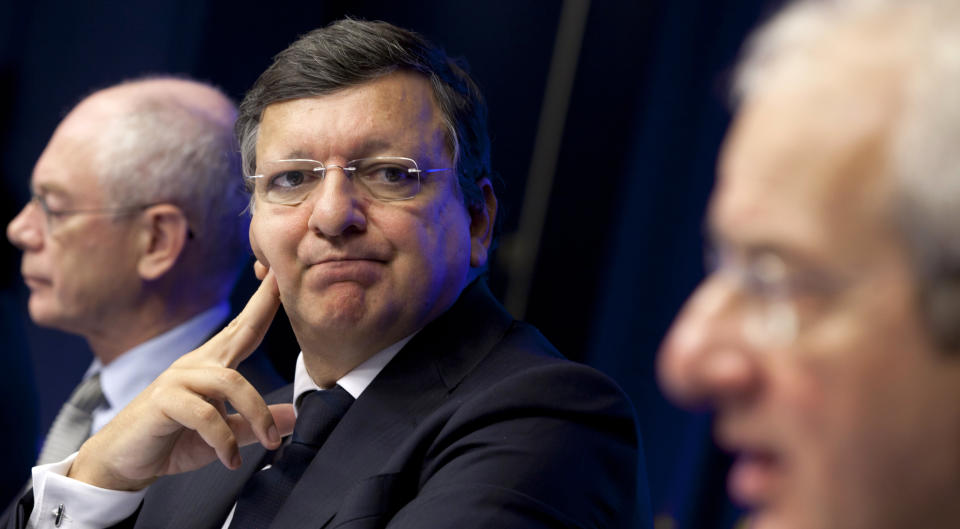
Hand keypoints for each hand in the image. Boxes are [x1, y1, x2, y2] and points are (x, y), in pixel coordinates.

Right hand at [68, 268, 296, 490]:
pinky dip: (224, 440)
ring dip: (257, 414)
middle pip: (239, 331)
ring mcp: (178, 379)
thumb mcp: (225, 434)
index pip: (244, 328)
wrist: (123, 462)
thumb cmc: (173, 441)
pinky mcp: (164, 400)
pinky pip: (206, 415)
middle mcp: (196, 364)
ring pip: (231, 382)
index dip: (263, 302)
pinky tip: (230, 460)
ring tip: (271, 442)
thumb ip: (254, 423)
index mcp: (211, 365)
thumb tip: (294, 416)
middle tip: (285, 285)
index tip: (278, 274)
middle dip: (263, 305)